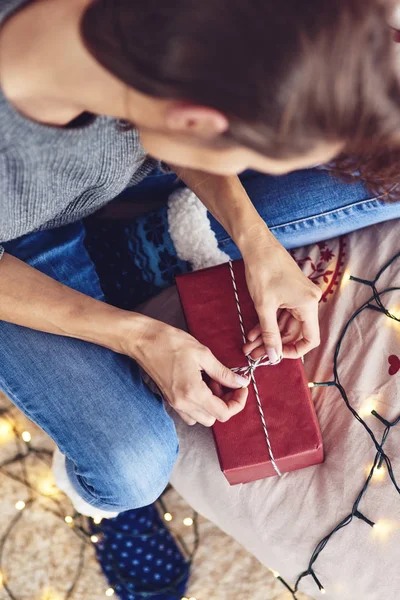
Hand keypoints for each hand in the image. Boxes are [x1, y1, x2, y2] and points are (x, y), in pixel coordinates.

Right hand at [123, 317, 248, 426]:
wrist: (143, 340)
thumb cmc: (171, 343)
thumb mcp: (203, 354)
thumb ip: (224, 372)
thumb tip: (241, 382)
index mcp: (193, 392)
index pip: (223, 413)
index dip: (238, 402)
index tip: (241, 388)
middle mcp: (183, 404)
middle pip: (214, 419)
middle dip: (225, 403)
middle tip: (225, 381)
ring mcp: (174, 404)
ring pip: (202, 418)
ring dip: (212, 404)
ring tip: (211, 381)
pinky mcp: (170, 400)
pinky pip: (189, 413)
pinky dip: (200, 404)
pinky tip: (200, 384)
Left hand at [239, 230, 321, 360]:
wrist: (257, 244)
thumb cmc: (263, 270)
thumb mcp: (264, 306)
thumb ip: (269, 334)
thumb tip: (273, 357)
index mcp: (309, 304)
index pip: (310, 339)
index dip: (293, 351)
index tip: (275, 356)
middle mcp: (308, 301)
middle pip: (294, 333)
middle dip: (273, 344)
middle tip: (253, 354)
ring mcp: (299, 296)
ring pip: (285, 325)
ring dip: (267, 335)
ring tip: (249, 346)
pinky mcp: (290, 292)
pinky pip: (281, 314)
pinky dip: (268, 323)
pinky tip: (252, 333)